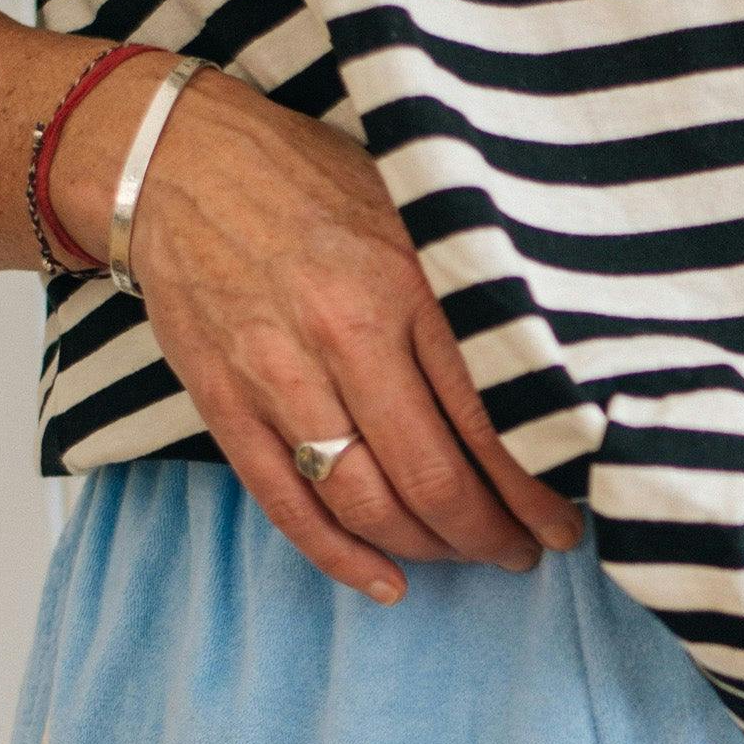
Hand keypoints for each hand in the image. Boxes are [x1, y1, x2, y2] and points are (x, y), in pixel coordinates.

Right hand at [46, 64, 585, 606]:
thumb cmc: (311, 179)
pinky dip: (340, 557)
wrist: (177, 160)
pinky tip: (386, 583)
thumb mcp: (409, 204)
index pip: (489, 415)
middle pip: (433, 476)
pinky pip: (286, 505)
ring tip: (472, 555)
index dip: (537, 486)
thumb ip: (468, 283)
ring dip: (429, 548)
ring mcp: (276, 375)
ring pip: (365, 502)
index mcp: (405, 282)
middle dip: (492, 532)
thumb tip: (558, 364)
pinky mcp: (223, 403)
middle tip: (528, 550)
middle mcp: (343, 334)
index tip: (567, 516)